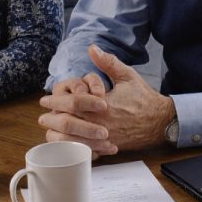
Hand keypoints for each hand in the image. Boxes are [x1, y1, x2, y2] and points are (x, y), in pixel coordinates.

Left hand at [38, 46, 174, 156]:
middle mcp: (100, 124)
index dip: (54, 102)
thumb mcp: (127, 75)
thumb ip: (107, 63)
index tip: (45, 100)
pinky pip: (84, 153)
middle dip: (51, 120)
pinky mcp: (107, 148)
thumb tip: (92, 48)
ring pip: (72, 142)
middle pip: (66, 125)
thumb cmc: (142, 98)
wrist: (159, 121)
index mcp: (102, 105)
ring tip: (49, 130)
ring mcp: (103, 139)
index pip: (70, 104)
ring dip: (57, 137)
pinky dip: (72, 149)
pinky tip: (65, 145)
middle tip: (42, 116)